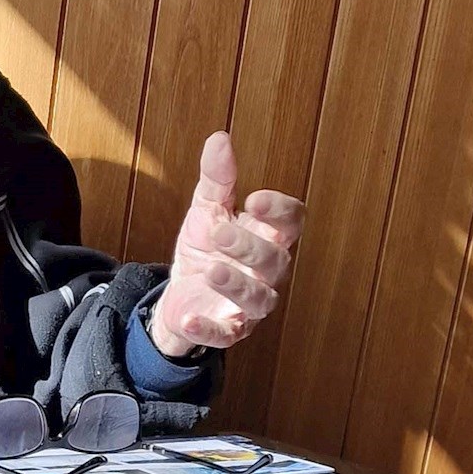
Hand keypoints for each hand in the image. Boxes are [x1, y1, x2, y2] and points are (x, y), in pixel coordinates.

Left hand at [150, 131, 304, 359]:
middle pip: (276, 261)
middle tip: (219, 232)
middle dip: (250, 247)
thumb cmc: (205, 247)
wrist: (178, 292)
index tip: (255, 199)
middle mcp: (267, 273)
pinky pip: (226, 335)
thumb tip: (219, 138)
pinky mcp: (229, 331)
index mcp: (268, 236)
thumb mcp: (206, 209)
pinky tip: (190, 319)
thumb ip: (217, 179)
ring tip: (211, 270)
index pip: (293, 222)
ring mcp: (250, 305)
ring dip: (237, 285)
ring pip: (260, 300)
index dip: (281, 211)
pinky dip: (209, 329)